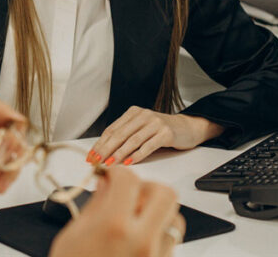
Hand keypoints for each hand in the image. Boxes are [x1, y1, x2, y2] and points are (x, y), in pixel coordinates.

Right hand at [49, 166, 185, 256]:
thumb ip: (95, 206)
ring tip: (134, 218)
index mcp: (114, 227)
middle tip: (128, 193)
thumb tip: (106, 184)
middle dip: (146, 187)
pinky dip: (158, 233)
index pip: (129, 179)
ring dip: (157, 211)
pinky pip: (171, 242)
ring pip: (174, 217)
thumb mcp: (72, 236)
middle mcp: (142, 241)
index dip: (118, 172)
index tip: (111, 176)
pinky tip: (136, 239)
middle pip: (165, 193)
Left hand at [88, 108, 223, 165]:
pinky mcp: (166, 133)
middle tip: (96, 161)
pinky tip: (129, 162)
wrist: (186, 128)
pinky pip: (148, 145)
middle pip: (119, 134)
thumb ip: (126, 136)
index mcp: (133, 113)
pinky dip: (137, 155)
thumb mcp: (141, 128)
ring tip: (109, 164)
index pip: (112, 129)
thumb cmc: (160, 131)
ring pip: (132, 140)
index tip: (91, 156)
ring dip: (119, 153)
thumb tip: (105, 153)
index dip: (100, 143)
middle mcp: (143, 115)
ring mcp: (155, 123)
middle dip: (105, 149)